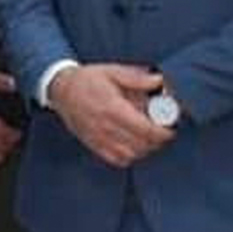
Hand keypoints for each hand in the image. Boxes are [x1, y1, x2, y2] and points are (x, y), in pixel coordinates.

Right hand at [51, 63, 173, 169]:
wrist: (61, 90)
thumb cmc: (87, 80)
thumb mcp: (112, 72)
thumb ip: (136, 78)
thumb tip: (159, 81)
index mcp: (112, 108)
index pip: (145, 129)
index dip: (163, 132)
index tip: (171, 127)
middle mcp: (106, 127)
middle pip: (141, 144)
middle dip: (158, 140)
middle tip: (164, 130)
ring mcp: (99, 139)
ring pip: (132, 155)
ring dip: (145, 148)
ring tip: (150, 136)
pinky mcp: (95, 145)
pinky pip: (118, 160)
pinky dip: (131, 156)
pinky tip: (134, 144)